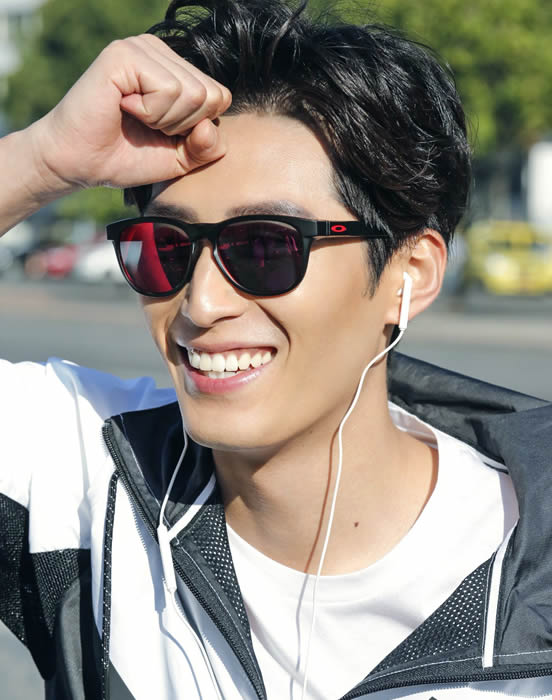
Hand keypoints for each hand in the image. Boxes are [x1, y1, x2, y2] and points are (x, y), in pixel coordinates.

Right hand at [28, 34, 231, 190]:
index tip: (162, 132)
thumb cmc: (126, 157)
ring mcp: (142, 47)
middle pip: (210, 95)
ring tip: (135, 117)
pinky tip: (124, 107)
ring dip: (164, 120)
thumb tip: (210, 126)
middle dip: (182, 126)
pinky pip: (168, 89)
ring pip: (192, 92)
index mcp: (175, 68)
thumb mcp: (179, 159)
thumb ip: (206, 147)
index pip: (220, 96)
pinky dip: (150, 112)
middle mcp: (160, 51)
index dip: (196, 128)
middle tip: (147, 126)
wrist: (81, 164)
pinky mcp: (125, 54)